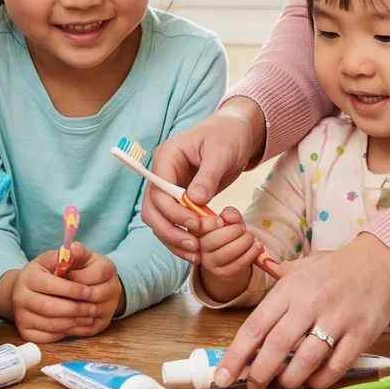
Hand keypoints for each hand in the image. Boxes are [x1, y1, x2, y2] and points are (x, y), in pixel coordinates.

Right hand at [0, 247, 100, 343]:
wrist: (22, 290)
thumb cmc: (44, 273)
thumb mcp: (52, 259)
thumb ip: (66, 255)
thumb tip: (75, 250)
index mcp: (28, 276)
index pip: (51, 284)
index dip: (72, 289)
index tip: (89, 291)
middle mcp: (20, 297)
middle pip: (50, 307)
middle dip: (75, 309)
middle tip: (93, 308)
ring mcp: (20, 316)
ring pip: (50, 324)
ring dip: (73, 322)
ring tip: (88, 317)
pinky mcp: (25, 332)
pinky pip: (47, 337)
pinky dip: (64, 333)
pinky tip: (75, 325)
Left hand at [64, 247, 124, 336]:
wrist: (93, 284)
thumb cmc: (81, 268)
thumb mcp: (80, 256)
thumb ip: (75, 251)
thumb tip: (69, 250)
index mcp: (109, 268)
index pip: (95, 274)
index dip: (76, 277)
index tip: (62, 276)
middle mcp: (114, 289)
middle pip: (94, 295)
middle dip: (72, 295)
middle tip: (55, 294)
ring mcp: (110, 308)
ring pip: (89, 313)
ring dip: (70, 311)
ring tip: (54, 306)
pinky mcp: (103, 324)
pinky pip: (87, 329)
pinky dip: (72, 325)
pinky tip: (59, 319)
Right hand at [138, 100, 265, 262]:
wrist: (236, 133)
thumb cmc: (228, 136)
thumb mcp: (221, 153)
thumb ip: (207, 176)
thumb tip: (195, 201)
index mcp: (166, 157)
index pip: (158, 191)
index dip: (173, 212)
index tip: (195, 225)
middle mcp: (162, 174)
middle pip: (152, 210)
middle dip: (170, 231)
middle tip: (195, 246)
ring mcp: (169, 188)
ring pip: (160, 220)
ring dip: (174, 239)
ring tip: (197, 254)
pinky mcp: (179, 200)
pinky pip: (173, 222)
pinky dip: (182, 237)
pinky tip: (197, 251)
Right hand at [194, 206, 262, 301]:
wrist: (228, 260)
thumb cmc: (227, 235)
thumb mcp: (228, 221)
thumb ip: (229, 215)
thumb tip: (230, 216)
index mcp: (196, 231)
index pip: (200, 226)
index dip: (212, 222)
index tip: (221, 221)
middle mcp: (199, 249)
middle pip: (215, 240)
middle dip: (234, 231)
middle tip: (242, 229)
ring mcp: (210, 263)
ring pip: (227, 253)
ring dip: (245, 242)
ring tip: (251, 237)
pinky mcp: (223, 274)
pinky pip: (239, 263)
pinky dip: (251, 253)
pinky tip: (257, 246)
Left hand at [213, 232, 389, 388]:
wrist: (380, 263)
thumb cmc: (334, 269)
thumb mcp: (299, 269)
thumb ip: (275, 285)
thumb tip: (252, 299)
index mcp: (290, 289)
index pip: (255, 326)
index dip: (235, 355)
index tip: (222, 376)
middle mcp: (311, 303)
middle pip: (278, 346)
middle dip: (260, 374)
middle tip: (253, 387)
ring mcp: (337, 319)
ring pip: (307, 361)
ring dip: (290, 380)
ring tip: (282, 385)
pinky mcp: (361, 334)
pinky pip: (336, 366)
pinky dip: (320, 381)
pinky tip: (312, 382)